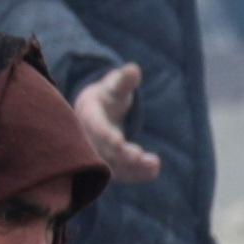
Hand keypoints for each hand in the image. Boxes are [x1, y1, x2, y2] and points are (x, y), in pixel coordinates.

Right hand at [74, 64, 161, 182]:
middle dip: (122, 156)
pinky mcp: (110, 165)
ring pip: (113, 167)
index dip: (106, 136)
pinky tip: (153, 169)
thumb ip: (123, 81)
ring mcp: (99, 153)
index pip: (95, 128)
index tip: (119, 142)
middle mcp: (90, 138)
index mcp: (88, 115)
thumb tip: (134, 69)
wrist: (100, 113)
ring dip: (133, 169)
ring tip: (154, 165)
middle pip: (104, 151)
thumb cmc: (108, 96)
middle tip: (142, 157)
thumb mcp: (114, 86)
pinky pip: (122, 174)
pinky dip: (137, 174)